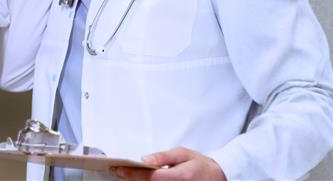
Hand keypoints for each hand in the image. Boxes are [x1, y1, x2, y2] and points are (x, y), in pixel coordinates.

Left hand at [110, 147, 225, 180]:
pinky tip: (137, 180)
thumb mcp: (183, 153)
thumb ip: (163, 157)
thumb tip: (144, 159)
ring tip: (123, 175)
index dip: (131, 174)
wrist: (217, 178)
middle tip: (115, 171)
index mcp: (178, 177)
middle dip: (130, 179)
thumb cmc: (200, 164)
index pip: (149, 177)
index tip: (117, 169)